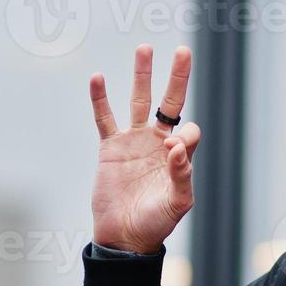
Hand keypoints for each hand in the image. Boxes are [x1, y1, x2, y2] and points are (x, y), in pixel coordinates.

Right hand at [88, 43, 201, 254]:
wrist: (124, 237)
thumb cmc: (155, 223)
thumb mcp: (177, 203)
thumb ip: (182, 174)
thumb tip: (177, 145)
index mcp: (179, 156)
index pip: (189, 131)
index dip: (184, 137)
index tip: (172, 152)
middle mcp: (158, 143)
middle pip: (170, 102)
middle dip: (177, 77)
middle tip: (184, 50)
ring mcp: (133, 142)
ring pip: (139, 101)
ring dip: (142, 76)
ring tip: (145, 49)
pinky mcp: (110, 148)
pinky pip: (105, 118)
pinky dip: (100, 99)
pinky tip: (97, 78)